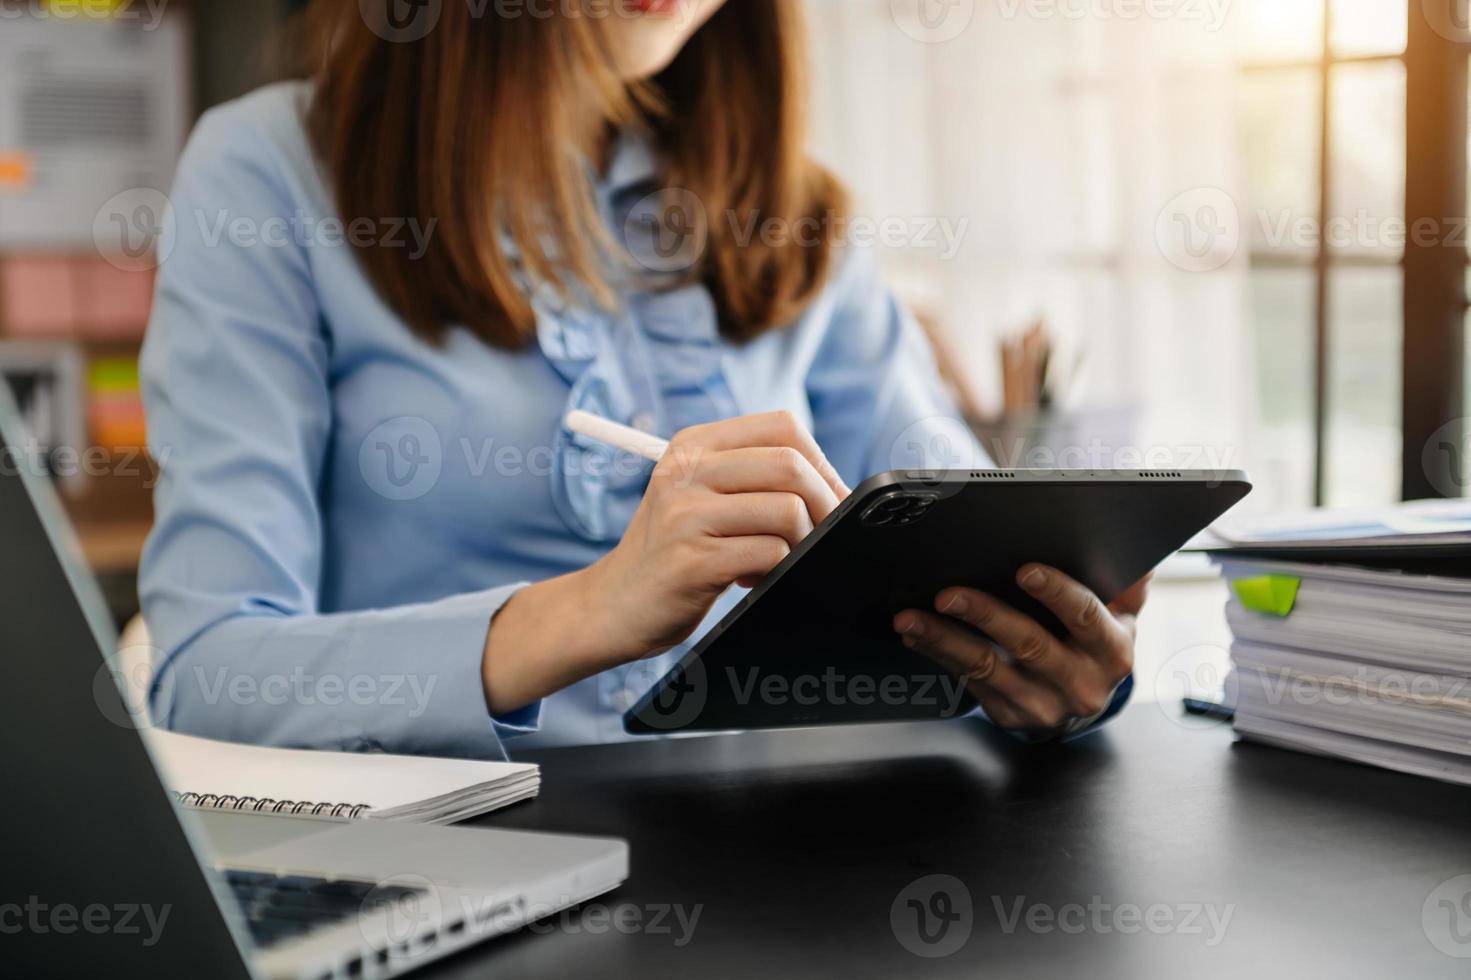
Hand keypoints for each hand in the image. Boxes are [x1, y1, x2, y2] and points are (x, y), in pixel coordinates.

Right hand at [482, 411, 848, 713]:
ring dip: (800, 541)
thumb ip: (749, 477)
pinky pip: (770, 553)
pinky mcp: (692, 560)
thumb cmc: (669, 551)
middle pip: (790, 465)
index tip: (828, 497)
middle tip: (819, 534)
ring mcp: (686, 515)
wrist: (612, 605)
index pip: (781, 426)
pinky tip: (751, 579)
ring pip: (787, 510)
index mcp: (693, 445)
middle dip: (823, 504)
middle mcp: (686, 472)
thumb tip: (830, 482)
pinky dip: (777, 569)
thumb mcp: (698, 496)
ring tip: (777, 558)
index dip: (820, 462)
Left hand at [893, 566, 1147, 734]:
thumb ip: (1124, 582)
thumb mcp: (1120, 615)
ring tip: (911, 618)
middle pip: (1029, 643)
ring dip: (944, 639)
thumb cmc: (1095, 642)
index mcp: (1111, 650)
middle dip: (984, 614)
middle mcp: (1081, 683)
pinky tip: (916, 634)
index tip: (1024, 569)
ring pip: (988, 667)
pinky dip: (938, 654)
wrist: (1083, 701)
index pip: (1085, 616)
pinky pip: (968, 681)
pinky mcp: (1010, 714)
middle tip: (947, 593)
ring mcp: (1043, 704)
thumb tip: (1128, 545)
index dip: (1056, 592)